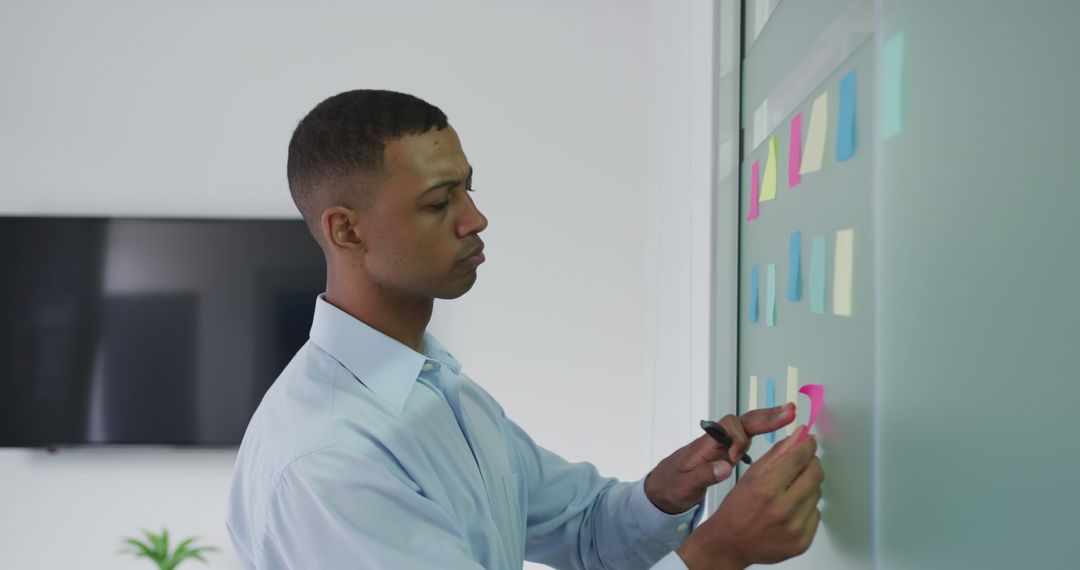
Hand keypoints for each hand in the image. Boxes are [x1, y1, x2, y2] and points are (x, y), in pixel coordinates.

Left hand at [644, 404, 793, 513]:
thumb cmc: (671, 486)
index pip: (726, 427)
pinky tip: (778, 431)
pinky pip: (747, 435)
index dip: (738, 438)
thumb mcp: (683, 486)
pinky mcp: (726, 450)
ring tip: (790, 414)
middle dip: (765, 416)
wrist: (662, 488)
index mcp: (705, 445)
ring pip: (747, 426)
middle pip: (742, 421)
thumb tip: (725, 466)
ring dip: (767, 420)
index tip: (735, 459)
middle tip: (789, 411)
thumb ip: (702, 476)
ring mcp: (722, 444)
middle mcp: (715, 440)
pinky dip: (763, 430)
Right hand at [676, 426, 823, 569]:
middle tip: (805, 462)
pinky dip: (807, 508)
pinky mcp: (802, 542)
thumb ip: (776, 454)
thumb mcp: (751, 476)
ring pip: (817, 494)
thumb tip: (798, 437)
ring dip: (808, 486)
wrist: (730, 544)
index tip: (810, 441)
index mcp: (765, 489)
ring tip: (791, 490)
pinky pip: (816, 514)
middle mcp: (781, 510)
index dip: (807, 446)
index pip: (798, 459)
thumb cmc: (737, 509)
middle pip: (815, 475)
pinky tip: (791, 509)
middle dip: (812, 463)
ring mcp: (794, 528)